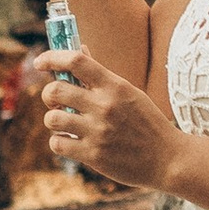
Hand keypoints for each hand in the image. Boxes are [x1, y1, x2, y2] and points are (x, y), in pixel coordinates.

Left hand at [33, 45, 180, 191]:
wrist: (168, 159)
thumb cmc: (147, 123)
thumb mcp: (129, 93)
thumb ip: (101, 75)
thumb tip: (79, 50)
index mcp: (115, 86)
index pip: (76, 60)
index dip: (52, 57)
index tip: (40, 62)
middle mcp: (105, 106)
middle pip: (55, 90)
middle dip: (49, 94)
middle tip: (56, 101)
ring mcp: (98, 132)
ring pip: (52, 119)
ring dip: (53, 120)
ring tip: (65, 123)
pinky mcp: (94, 156)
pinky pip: (57, 144)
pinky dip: (59, 142)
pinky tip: (70, 141)